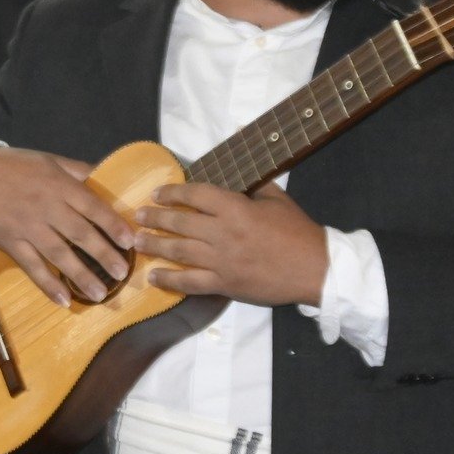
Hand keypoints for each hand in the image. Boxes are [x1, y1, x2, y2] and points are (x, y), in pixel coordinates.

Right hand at [0, 146, 137, 305]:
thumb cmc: (16, 166)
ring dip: (81, 275)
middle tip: (122, 273)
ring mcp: (28, 228)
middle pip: (80, 234)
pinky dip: (47, 284)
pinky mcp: (11, 243)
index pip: (92, 207)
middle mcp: (46, 208)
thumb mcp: (50, 160)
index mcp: (59, 186)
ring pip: (59, 254)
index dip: (112, 225)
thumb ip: (78, 171)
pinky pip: (31, 266)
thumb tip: (106, 179)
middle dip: (103, 254)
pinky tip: (63, 300)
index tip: (130, 242)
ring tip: (100, 293)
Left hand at [137, 180, 328, 306]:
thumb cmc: (297, 231)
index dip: (172, 193)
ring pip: (179, 251)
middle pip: (180, 222)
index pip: (195, 195)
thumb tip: (238, 169)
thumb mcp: (277, 199)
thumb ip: (253, 185)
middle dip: (155, 218)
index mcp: (236, 208)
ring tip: (135, 242)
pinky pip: (191, 282)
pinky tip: (153, 277)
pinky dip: (170, 280)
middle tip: (138, 216)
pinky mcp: (225, 284)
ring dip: (154, 245)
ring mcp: (222, 260)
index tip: (156, 194)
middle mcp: (223, 233)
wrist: (317, 269)